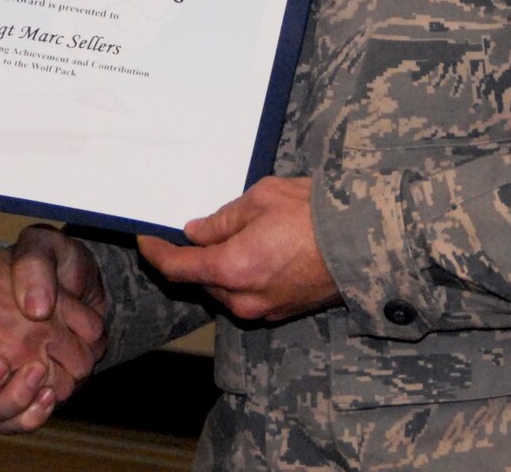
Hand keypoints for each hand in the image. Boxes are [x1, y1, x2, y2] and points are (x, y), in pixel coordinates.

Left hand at [136, 175, 341, 322]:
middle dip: (193, 257)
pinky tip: (254, 251)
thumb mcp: (259, 200)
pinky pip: (248, 295)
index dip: (156, 253)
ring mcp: (264, 309)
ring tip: (233, 235)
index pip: (177, 269)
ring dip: (220, 267)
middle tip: (195, 229)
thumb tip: (197, 232)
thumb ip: (221, 220)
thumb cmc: (313, 214)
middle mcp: (243, 298)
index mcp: (231, 269)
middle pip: (201, 281)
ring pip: (224, 290)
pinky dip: (241, 276)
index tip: (145, 239)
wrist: (364, 240)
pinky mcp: (283, 311)